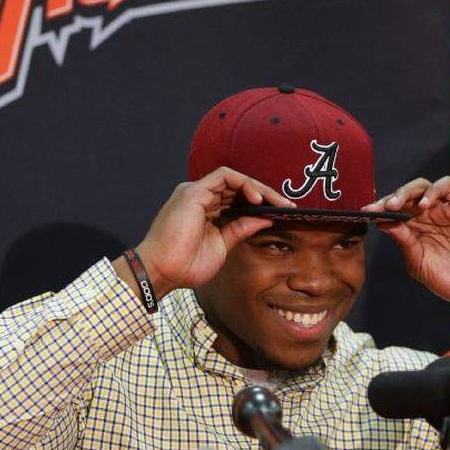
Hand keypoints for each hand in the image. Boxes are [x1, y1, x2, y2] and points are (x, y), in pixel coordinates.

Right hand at [131, 167, 293, 295]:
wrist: (162, 272)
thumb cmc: (185, 265)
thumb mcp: (222, 246)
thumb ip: (241, 229)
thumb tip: (264, 219)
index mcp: (204, 211)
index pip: (236, 199)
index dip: (259, 203)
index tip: (280, 213)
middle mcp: (199, 198)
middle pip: (237, 187)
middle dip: (265, 195)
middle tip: (287, 206)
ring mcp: (195, 193)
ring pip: (234, 179)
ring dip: (259, 188)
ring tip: (277, 202)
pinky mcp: (193, 192)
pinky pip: (224, 177)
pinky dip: (244, 183)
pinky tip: (257, 199)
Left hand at [362, 176, 449, 317]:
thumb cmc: (448, 280)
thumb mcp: (417, 261)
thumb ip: (402, 240)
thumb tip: (382, 221)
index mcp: (415, 230)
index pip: (394, 212)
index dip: (379, 209)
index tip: (365, 212)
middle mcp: (429, 217)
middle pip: (406, 196)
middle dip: (392, 197)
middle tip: (383, 206)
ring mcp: (446, 210)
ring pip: (424, 187)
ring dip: (408, 191)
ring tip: (399, 204)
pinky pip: (448, 186)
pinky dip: (434, 190)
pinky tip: (424, 205)